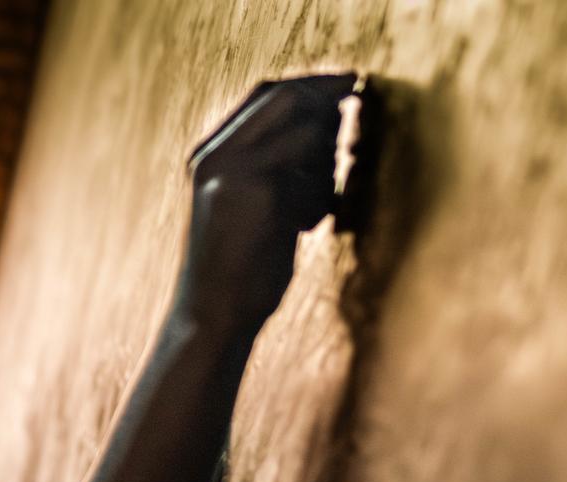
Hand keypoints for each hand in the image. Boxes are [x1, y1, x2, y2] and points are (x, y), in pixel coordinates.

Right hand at [178, 73, 356, 329]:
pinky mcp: (260, 191)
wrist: (214, 312)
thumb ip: (273, 160)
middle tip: (359, 99)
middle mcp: (214, 154)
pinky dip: (321, 196)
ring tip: (311, 206)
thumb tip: (331, 116)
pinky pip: (314, 173)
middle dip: (328, 97)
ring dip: (327, 161)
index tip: (350, 83)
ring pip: (308, 132)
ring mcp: (234, 170)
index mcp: (206, 154)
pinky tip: (304, 225)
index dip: (312, 84)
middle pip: (286, 98)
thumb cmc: (240, 263)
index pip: (265, 95)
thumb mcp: (246, 201)